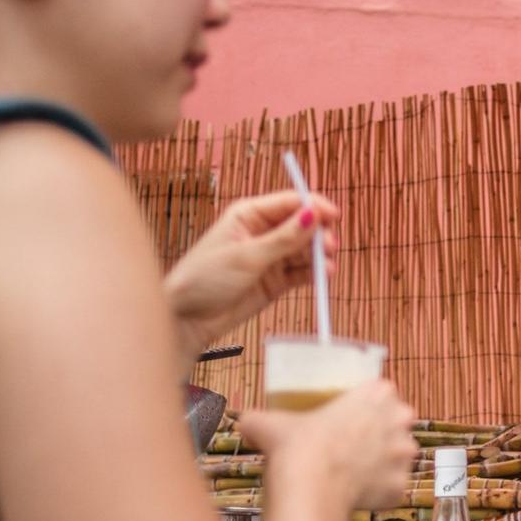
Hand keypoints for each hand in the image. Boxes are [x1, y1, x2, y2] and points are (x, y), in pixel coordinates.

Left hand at [165, 190, 339, 353]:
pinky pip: (302, 272)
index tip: (333, 216)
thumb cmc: (204, 279)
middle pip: (302, 225)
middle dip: (319, 234)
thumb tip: (312, 214)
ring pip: (305, 250)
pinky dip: (314, 273)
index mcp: (249, 215)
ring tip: (327, 266)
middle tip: (329, 246)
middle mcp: (262, 232)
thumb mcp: (246, 256)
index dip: (314, 207)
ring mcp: (270, 257)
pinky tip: (324, 275)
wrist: (187, 318)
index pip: (290, 203)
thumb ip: (283, 238)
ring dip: (319, 255)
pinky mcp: (275, 281)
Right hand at [237, 379, 417, 510]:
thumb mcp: (272, 422)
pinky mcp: (400, 487)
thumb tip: (247, 422)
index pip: (383, 391)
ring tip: (354, 471)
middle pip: (396, 424)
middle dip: (381, 433)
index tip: (353, 415)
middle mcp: (398, 422)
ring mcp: (403, 456)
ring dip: (381, 464)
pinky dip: (378, 494)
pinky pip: (392, 489)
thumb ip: (260, 419)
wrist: (309, 486)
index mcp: (377, 394)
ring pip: (398, 458)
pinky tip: (357, 494)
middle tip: (353, 444)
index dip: (369, 404)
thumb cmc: (298, 447)